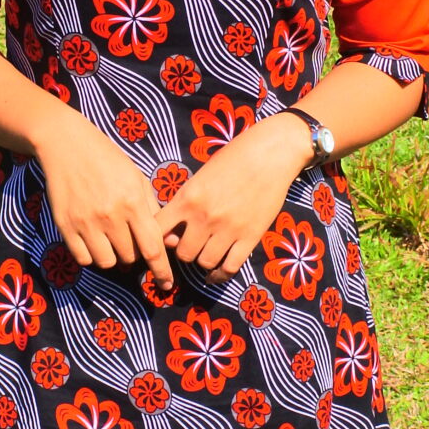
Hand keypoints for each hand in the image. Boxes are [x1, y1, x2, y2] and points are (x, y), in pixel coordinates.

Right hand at [34, 109, 175, 289]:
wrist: (67, 144)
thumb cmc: (108, 160)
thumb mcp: (137, 179)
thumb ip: (153, 211)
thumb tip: (170, 243)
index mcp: (132, 202)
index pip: (152, 248)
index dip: (162, 271)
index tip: (167, 284)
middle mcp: (110, 215)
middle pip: (130, 257)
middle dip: (135, 255)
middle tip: (130, 240)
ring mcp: (86, 222)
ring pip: (107, 262)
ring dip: (114, 257)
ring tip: (112, 240)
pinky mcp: (65, 225)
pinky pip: (84, 258)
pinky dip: (92, 256)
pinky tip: (94, 241)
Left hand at [155, 114, 310, 277]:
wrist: (271, 153)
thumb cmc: (234, 158)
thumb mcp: (201, 175)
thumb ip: (185, 201)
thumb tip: (172, 230)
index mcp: (188, 198)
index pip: (158, 230)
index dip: (157, 239)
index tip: (164, 239)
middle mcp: (204, 217)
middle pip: (183, 253)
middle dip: (185, 251)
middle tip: (192, 244)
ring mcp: (228, 229)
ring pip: (204, 262)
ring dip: (203, 260)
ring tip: (207, 252)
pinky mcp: (250, 237)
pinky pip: (230, 268)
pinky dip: (220, 274)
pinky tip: (216, 273)